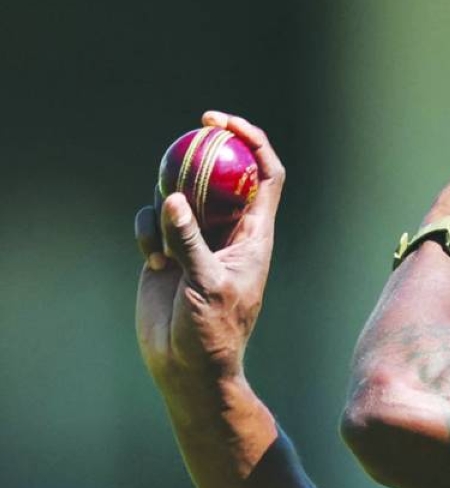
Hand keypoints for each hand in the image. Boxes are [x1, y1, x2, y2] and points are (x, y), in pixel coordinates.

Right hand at [135, 112, 284, 393]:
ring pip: (179, 193)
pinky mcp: (168, 250)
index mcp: (254, 233)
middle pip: (218, 173)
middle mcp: (228, 230)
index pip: (265, 175)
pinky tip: (152, 262)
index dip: (252, 142)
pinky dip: (146, 231)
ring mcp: (197, 239)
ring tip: (166, 246)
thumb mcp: (206, 285)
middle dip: (200, 152)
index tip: (224, 123)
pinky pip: (152, 220)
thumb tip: (174, 199)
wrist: (189, 365)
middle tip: (184, 134)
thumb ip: (190, 241)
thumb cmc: (213, 332)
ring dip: (165, 204)